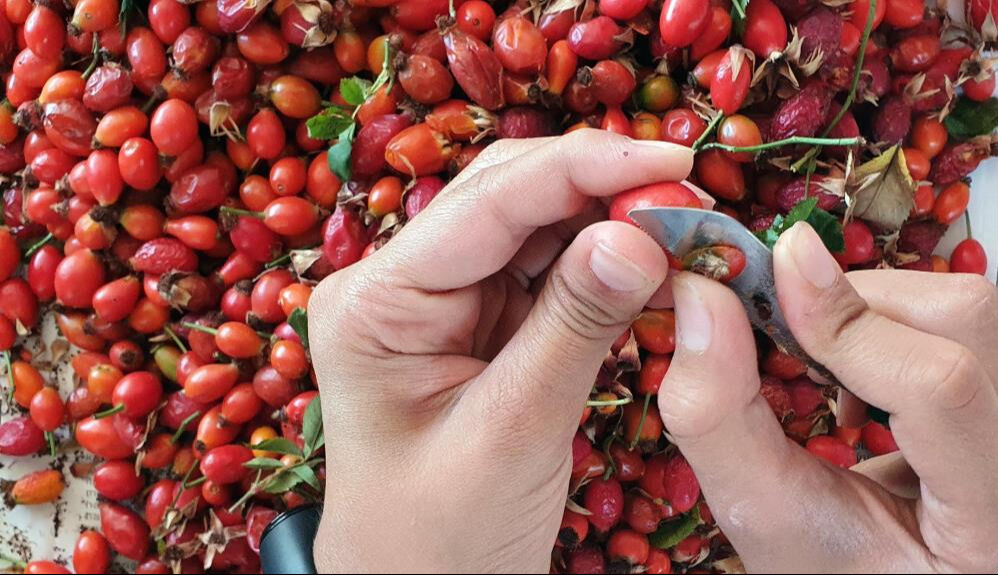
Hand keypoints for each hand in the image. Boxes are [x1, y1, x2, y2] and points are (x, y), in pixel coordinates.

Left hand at [308, 130, 697, 572]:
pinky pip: (548, 274)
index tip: (673, 161)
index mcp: (376, 302)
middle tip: (691, 195)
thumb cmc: (441, 538)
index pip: (487, 205)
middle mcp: (401, 284)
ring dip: (609, 221)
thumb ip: (573, 328)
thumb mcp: (511, 435)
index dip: (583, 169)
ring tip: (685, 226)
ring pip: (535, 228)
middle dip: (600, 188)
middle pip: (509, 199)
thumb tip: (640, 234)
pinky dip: (603, 265)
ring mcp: (441, 302)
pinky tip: (652, 262)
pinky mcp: (480, 325)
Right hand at [661, 223, 997, 572]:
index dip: (851, 324)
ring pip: (958, 306)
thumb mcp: (762, 514)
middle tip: (782, 345)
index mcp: (986, 518)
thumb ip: (720, 414)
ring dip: (863, 314)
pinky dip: (881, 321)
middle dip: (850, 309)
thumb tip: (700, 295)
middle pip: (960, 321)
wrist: (880, 571)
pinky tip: (852, 375)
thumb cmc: (830, 567)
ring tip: (821, 377)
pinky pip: (953, 316)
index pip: (942, 388)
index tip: (773, 274)